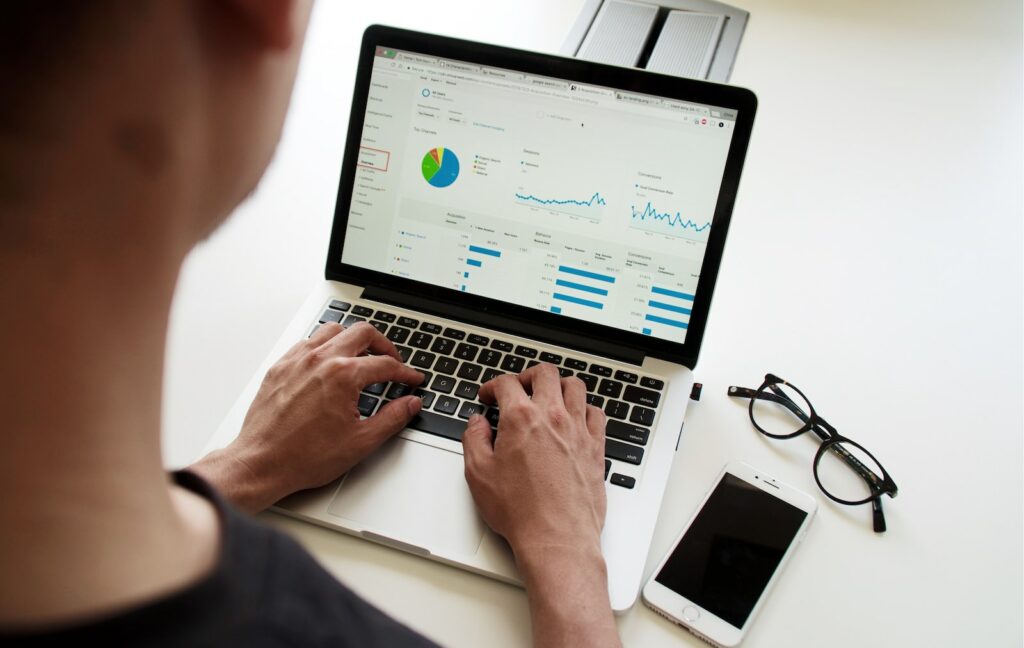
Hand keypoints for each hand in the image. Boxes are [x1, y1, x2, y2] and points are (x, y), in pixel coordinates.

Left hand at [191, 322, 423, 512]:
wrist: (262, 463)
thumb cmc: (304, 456)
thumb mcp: (360, 442)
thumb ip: (392, 418)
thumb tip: (410, 404)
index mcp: (343, 376)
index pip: (385, 364)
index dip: (405, 373)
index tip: (412, 379)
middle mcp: (320, 360)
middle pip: (362, 333)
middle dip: (384, 345)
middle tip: (392, 360)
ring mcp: (297, 360)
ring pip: (333, 330)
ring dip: (352, 339)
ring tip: (361, 356)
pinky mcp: (280, 367)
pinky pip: (306, 342)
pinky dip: (324, 346)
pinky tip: (328, 363)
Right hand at [463, 363, 618, 647]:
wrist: (556, 537)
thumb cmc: (520, 511)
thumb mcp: (479, 474)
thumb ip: (474, 440)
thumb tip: (477, 424)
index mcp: (521, 419)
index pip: (507, 383)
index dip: (493, 386)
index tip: (488, 396)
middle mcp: (553, 417)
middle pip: (545, 374)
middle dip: (527, 376)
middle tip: (518, 388)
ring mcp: (578, 430)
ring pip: (575, 386)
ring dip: (559, 386)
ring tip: (548, 396)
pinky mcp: (596, 447)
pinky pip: (596, 413)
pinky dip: (585, 409)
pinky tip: (576, 418)